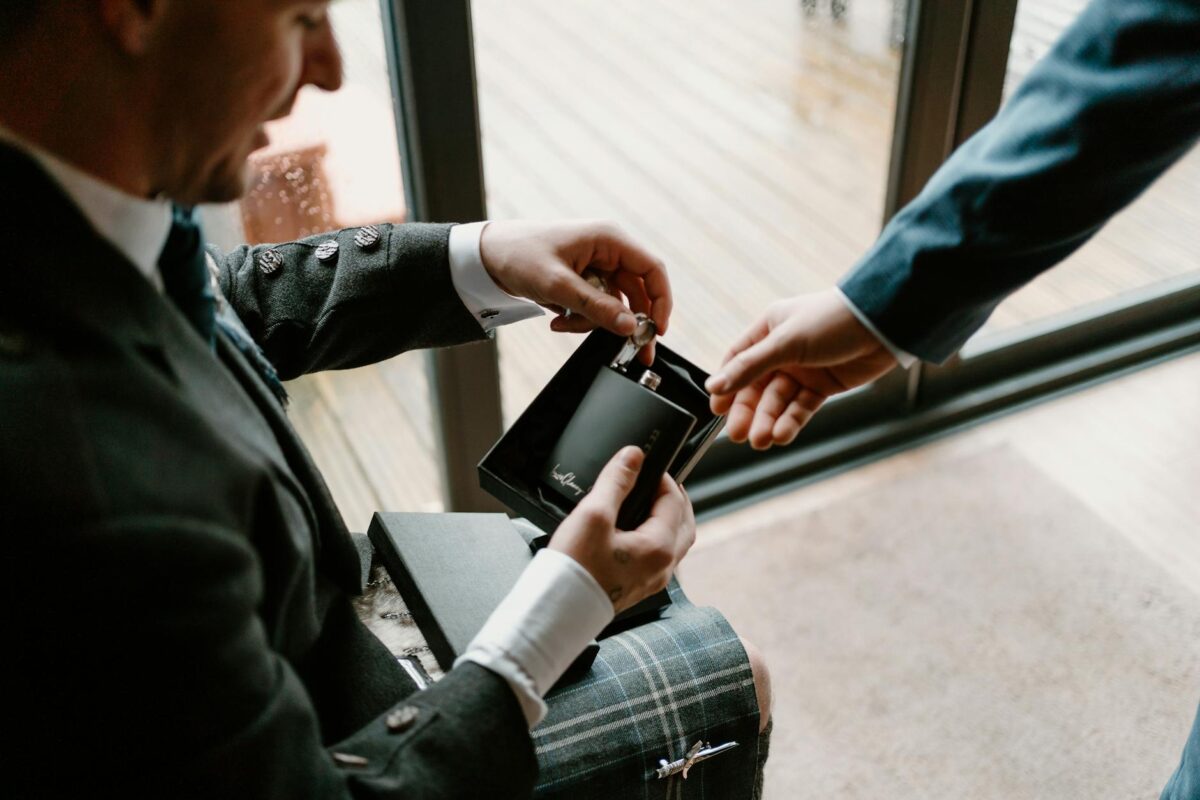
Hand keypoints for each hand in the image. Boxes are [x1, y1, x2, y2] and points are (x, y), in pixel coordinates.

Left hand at [479, 220, 670, 363]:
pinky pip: (595, 307)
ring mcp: (596, 266)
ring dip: (593, 322)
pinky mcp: (583, 280)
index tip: (656, 331)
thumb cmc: (518, 255)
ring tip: (564, 325)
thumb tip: (630, 327)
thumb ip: (596, 307)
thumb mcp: (557, 285)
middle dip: (629, 323)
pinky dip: (580, 319)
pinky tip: (557, 320)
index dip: (661, 301)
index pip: (652, 270)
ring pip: (614, 305)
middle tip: (634, 352)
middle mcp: (607, 251)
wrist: (485, 256)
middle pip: (637, 292)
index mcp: (608, 239)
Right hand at [549, 446, 694, 612]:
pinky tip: (636, 530)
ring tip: (648, 502)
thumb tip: (633, 456)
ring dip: (669, 518)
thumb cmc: (575, 568)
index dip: (662, 478)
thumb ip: (616, 481)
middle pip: (685, 523)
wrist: (558, 610)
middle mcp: (663, 567)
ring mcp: (652, 580)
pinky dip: (657, 536)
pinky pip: (660, 557)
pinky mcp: (638, 587)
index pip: (674, 501)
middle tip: (658, 481)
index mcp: (659, 547)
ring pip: (675, 542)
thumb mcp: (594, 514)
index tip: (645, 465)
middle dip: (675, 498)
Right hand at [704, 289, 899, 448]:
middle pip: (757, 387)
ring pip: (778, 401)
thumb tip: (714, 386)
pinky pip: (800, 407)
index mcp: (769, 329)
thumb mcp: (785, 342)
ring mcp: (803, 369)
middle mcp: (783, 350)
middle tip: (738, 434)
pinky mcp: (823, 386)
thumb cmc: (833, 320)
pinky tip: (782, 435)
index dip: (727, 384)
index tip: (717, 408)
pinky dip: (791, 422)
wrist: (884, 324)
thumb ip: (749, 366)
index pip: (738, 360)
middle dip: (747, 411)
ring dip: (768, 421)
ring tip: (761, 440)